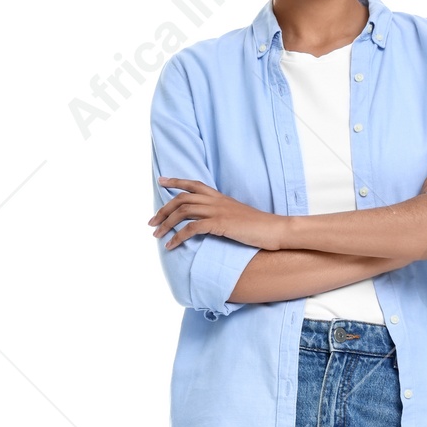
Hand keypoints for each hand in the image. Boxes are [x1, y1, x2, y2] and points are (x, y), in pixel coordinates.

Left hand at [150, 178, 288, 249]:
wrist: (274, 229)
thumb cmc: (258, 226)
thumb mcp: (237, 216)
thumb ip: (222, 214)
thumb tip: (210, 221)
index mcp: (220, 197)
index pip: (193, 184)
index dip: (176, 181)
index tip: (162, 181)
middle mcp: (216, 200)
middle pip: (182, 198)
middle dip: (164, 209)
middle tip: (151, 221)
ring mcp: (218, 211)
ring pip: (183, 212)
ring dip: (166, 223)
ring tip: (156, 234)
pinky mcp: (220, 224)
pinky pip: (192, 229)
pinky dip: (178, 237)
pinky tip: (171, 246)